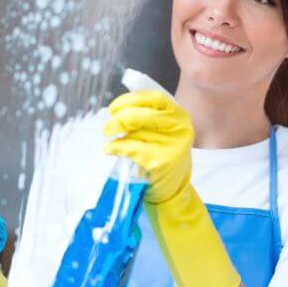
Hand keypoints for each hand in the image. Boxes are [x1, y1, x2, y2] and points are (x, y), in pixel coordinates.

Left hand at [103, 90, 240, 286]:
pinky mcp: (162, 161)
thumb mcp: (162, 132)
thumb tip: (118, 105)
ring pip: (134, 132)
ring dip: (114, 135)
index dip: (129, 100)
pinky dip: (116, 148)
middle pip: (141, 114)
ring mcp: (173, 145)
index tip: (114, 108)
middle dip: (118, 118)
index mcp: (180, 115)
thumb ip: (146, 115)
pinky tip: (111, 150)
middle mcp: (180, 128)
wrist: (172, 190)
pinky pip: (131, 149)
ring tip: (109, 140)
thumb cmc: (162, 156)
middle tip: (107, 127)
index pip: (153, 97)